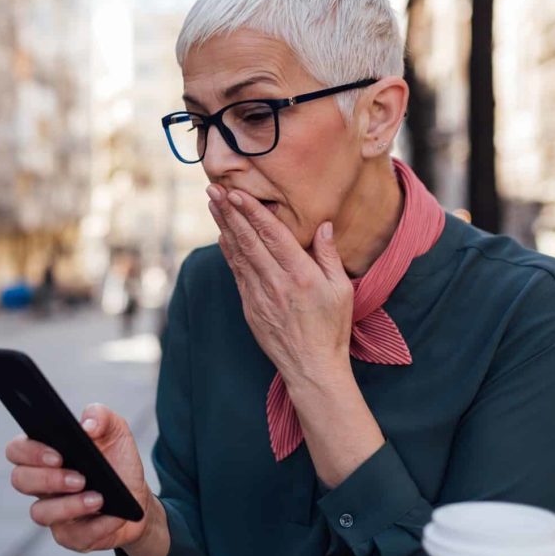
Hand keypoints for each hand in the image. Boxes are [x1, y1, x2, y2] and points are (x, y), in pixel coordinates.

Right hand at [5, 404, 156, 554]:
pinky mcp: (69, 536)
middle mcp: (41, 484)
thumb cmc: (117, 461)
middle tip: (79, 478)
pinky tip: (113, 517)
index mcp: (45, 454)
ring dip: (69, 506)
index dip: (30, 452)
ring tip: (98, 498)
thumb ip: (101, 416)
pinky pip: (72, 537)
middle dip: (47, 479)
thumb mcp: (116, 432)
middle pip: (20, 480)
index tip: (58, 455)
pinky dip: (96, 526)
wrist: (137, 497)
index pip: (17, 450)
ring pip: (39, 513)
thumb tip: (87, 425)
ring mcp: (52, 512)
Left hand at [206, 184, 353, 391]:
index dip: (252, 212)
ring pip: (238, 254)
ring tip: (212, 203)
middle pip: (248, 240)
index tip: (236, 192)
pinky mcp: (250, 306)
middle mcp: (276, 283)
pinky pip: (237, 273)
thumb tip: (323, 225)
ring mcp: (259, 295)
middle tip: (213, 188)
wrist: (312, 367)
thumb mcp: (341, 290)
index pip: (272, 235)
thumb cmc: (332, 328)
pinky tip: (222, 235)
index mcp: (301, 275)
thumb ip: (328, 256)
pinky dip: (228, 251)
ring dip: (224, 226)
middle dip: (229, 211)